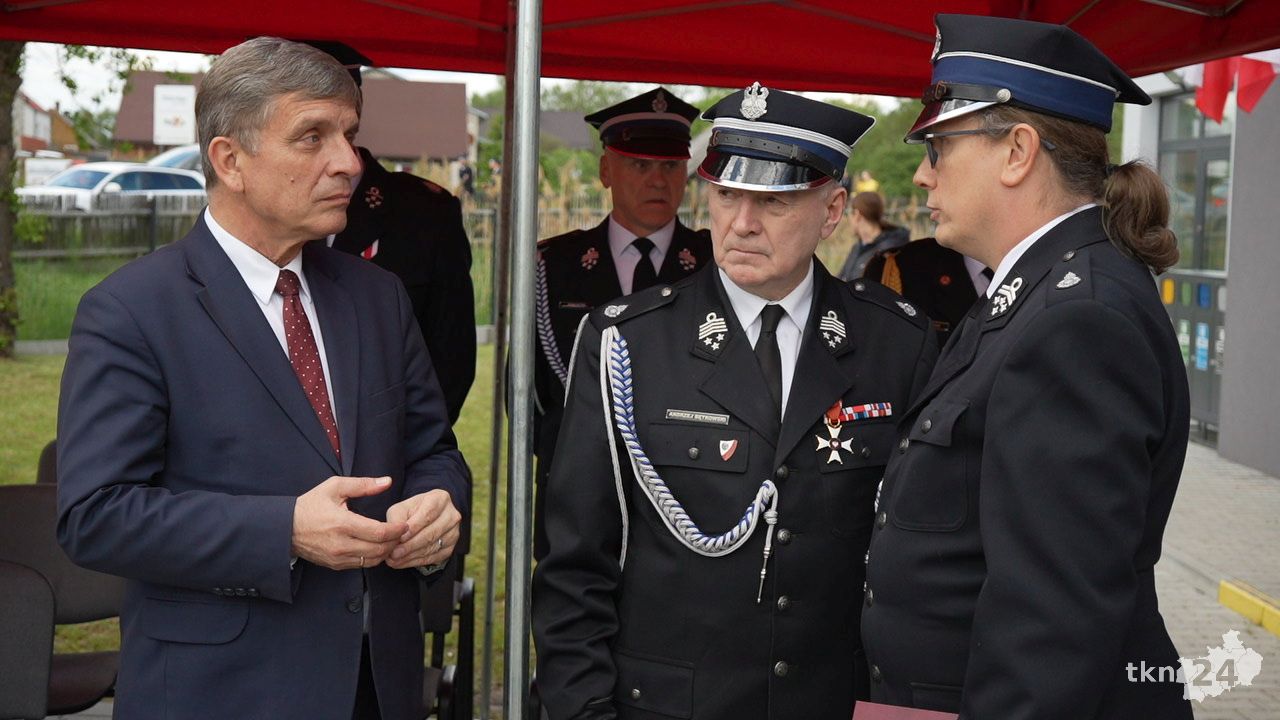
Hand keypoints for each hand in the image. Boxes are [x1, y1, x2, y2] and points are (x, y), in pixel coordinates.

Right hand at [291, 476, 407, 570]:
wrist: (285, 528)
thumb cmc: (311, 505)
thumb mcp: (335, 487)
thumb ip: (363, 484)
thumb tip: (387, 481)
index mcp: (343, 523)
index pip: (379, 533)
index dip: (397, 530)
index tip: (405, 525)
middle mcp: (342, 544)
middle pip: (380, 549)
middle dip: (395, 542)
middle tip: (402, 533)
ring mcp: (338, 558)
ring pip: (373, 561)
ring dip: (386, 551)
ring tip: (392, 539)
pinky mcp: (336, 565)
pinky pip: (362, 565)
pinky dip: (374, 557)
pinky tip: (377, 546)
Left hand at [385, 489, 461, 569]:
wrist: (427, 518)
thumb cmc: (411, 511)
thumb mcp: (401, 509)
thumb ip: (396, 520)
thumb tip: (395, 538)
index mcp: (440, 499)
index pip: (427, 515)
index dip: (413, 528)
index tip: (399, 538)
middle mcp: (452, 515)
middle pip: (431, 533)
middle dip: (410, 545)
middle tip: (394, 553)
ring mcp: (454, 532)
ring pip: (432, 547)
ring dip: (411, 555)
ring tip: (394, 560)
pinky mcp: (451, 547)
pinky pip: (434, 557)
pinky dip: (416, 561)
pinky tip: (403, 562)